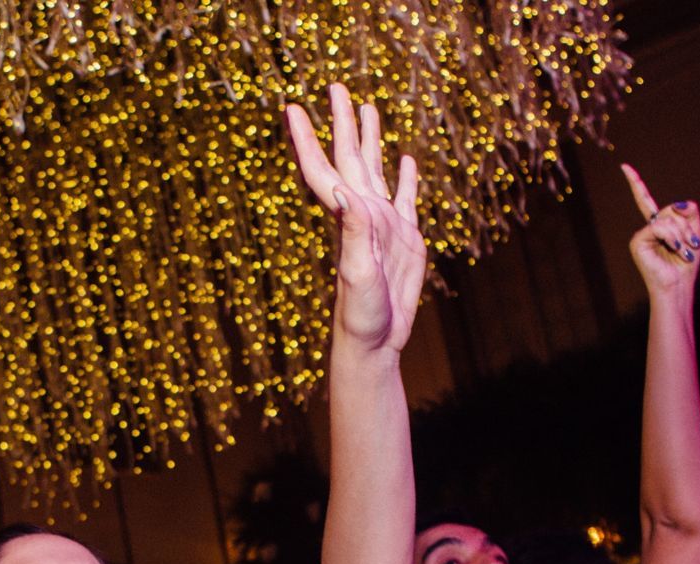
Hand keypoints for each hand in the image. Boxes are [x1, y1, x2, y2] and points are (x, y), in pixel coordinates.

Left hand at [286, 84, 426, 357]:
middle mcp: (361, 215)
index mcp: (346, 218)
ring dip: (370, 140)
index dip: (306, 138)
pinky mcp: (406, 238)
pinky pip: (405, 198)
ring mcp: (383, 225)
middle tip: (336, 86)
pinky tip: (407, 159)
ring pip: (375, 170)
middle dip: (341, 122)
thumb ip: (353, 232)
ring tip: (368, 107)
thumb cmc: (360, 315)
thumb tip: (344, 191)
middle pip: (347, 157)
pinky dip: (406, 177)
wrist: (376, 342)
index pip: (321, 168)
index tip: (292, 108)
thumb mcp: (357, 272)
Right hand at [621, 164, 699, 300]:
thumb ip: (689, 212)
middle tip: (691, 245)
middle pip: (671, 209)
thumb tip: (674, 204)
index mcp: (658, 225)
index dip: (635, 183)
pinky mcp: (637, 241)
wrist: (677, 285)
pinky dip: (671, 237)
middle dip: (687, 226)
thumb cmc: (685, 264)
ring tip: (682, 251)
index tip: (624, 167)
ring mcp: (641, 234)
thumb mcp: (694, 233)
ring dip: (682, 234)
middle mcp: (648, 228)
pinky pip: (659, 227)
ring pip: (668, 217)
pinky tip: (673, 250)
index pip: (646, 200)